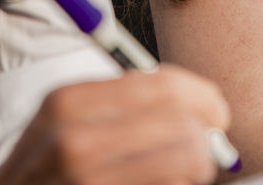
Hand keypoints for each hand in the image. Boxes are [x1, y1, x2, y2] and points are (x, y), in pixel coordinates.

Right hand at [0, 65, 230, 184]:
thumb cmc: (46, 163)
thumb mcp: (68, 116)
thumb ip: (127, 100)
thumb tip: (202, 101)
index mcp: (68, 102)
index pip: (165, 87)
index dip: (203, 97)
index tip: (216, 111)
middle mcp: (76, 144)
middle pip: (184, 129)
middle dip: (207, 137)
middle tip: (209, 145)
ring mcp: (87, 183)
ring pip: (187, 165)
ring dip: (195, 168)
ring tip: (181, 172)